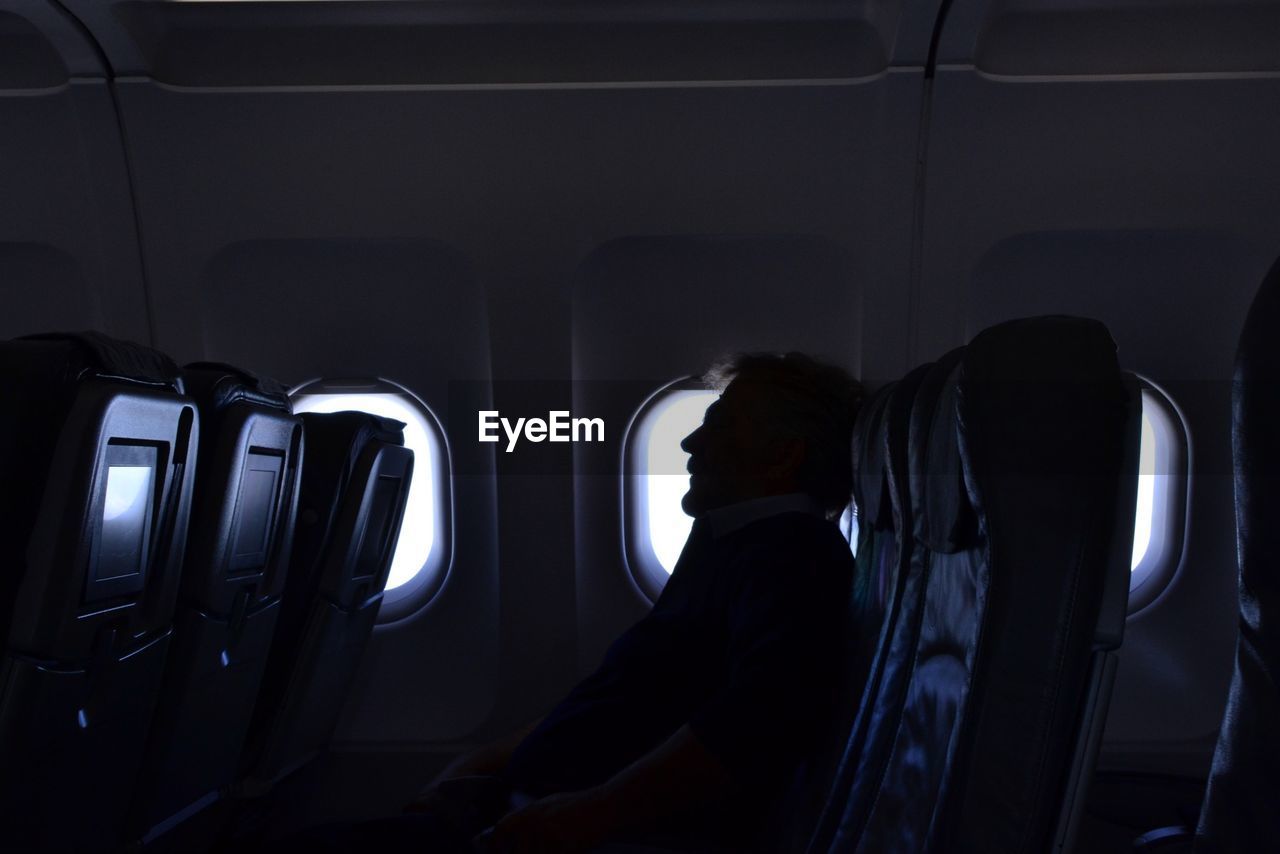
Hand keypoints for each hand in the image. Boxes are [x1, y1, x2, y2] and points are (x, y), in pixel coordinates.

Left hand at [475, 789, 615, 853]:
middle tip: (543, 849)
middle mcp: (536, 821)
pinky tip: (569, 847)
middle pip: (519, 852)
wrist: (604, 805)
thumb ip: (531, 817)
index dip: (496, 843)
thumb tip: (511, 830)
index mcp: (531, 810)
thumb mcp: (550, 805)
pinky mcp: (561, 844)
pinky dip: (562, 853)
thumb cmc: (580, 806)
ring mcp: (548, 833)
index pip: (502, 828)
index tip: (497, 851)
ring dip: (548, 853)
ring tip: (562, 843)